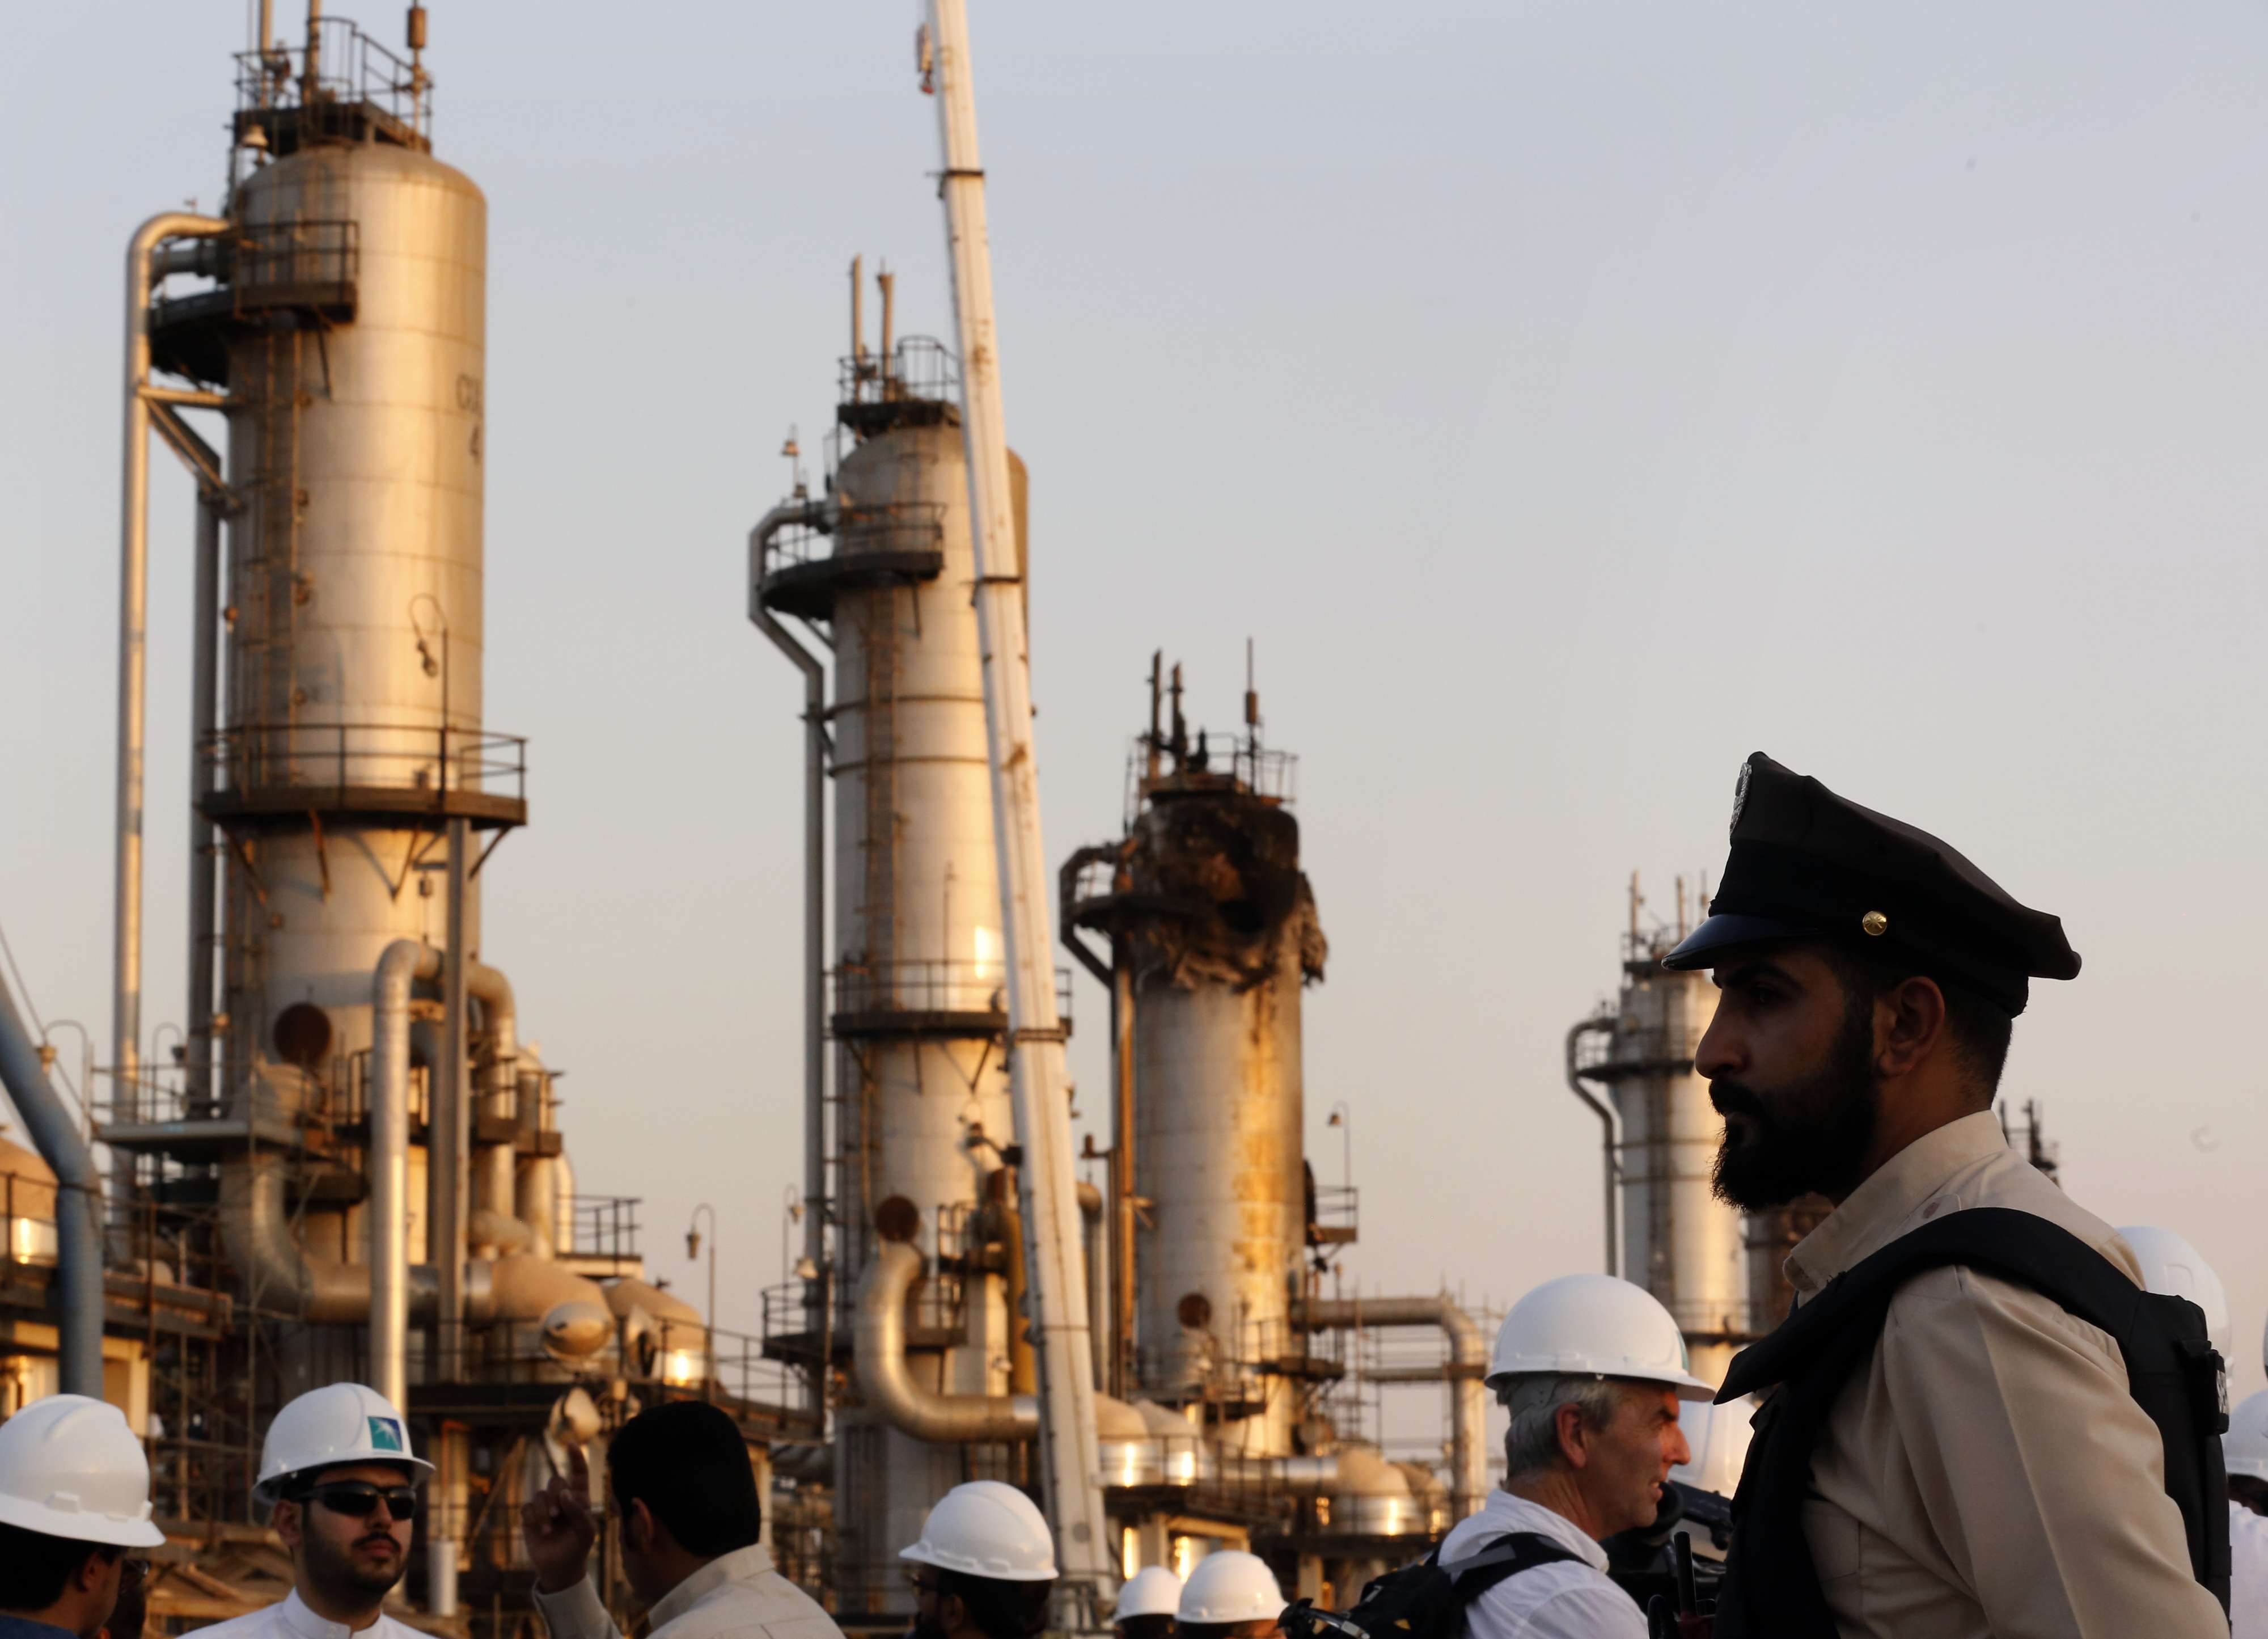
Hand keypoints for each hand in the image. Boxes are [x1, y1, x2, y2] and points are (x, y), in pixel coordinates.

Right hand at [522, 1443, 596, 1593]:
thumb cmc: (578, 1547)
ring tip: (548, 1531)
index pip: (579, 1473)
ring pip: (539, 1494)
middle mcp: (561, 1498)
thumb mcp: (586, 1532)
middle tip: (557, 1514)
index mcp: (579, 1498)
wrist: (560, 1568)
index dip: (575, 1458)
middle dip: (555, 1496)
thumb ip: (579, 1511)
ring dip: (543, 1512)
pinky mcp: (530, 1517)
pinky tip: (539, 1531)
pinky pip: (527, 1507)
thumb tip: (565, 1493)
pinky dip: (532, 1518)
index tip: (571, 1443)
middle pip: (555, 1481)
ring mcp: (545, 1506)